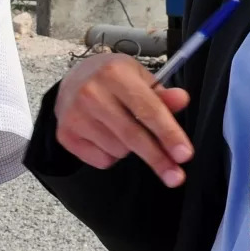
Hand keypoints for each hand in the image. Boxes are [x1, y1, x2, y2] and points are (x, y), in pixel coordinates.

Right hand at [54, 54, 192, 183]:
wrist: (72, 80)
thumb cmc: (112, 80)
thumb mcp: (139, 78)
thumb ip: (162, 94)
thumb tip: (181, 100)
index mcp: (115, 73)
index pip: (148, 109)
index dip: (169, 134)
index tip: (184, 155)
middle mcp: (92, 93)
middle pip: (133, 136)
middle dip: (157, 158)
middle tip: (175, 176)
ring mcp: (75, 115)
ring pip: (119, 151)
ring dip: (129, 148)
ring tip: (122, 127)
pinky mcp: (65, 134)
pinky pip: (102, 160)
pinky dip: (111, 155)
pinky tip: (105, 135)